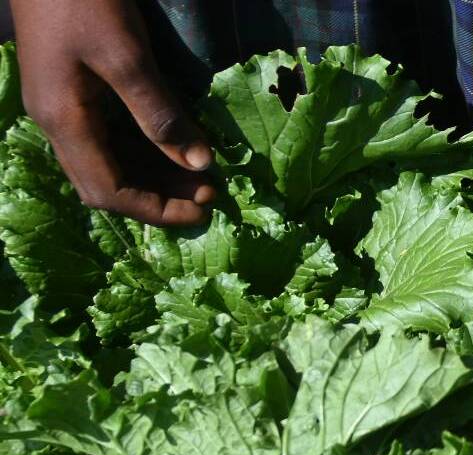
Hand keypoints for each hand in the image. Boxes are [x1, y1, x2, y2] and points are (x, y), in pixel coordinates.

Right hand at [15, 0, 214, 225]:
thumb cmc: (84, 3)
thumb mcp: (128, 57)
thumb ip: (160, 113)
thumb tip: (198, 164)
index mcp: (65, 122)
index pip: (109, 191)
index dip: (156, 210)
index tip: (203, 211)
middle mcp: (57, 123)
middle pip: (106, 183)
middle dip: (157, 196)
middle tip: (209, 193)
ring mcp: (60, 107)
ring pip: (106, 161)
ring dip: (151, 174)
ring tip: (200, 175)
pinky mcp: (69, 91)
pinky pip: (105, 136)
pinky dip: (140, 149)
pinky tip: (173, 146)